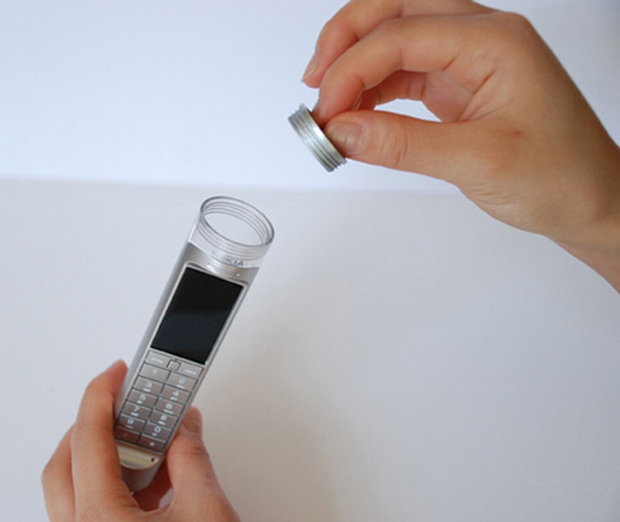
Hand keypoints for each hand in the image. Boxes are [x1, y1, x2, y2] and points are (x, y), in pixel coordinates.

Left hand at [42, 361, 239, 521]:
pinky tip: (147, 477)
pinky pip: (88, 511)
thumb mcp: (208, 513)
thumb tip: (186, 427)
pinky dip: (113, 485)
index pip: (90, 440)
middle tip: (121, 397)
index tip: (114, 372)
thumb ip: (193, 459)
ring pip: (71, 490)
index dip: (101, 396)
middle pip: (65, 463)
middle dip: (92, 423)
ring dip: (103, 456)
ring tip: (142, 435)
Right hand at [303, 0, 619, 289]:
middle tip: (313, 83)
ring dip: (356, 65)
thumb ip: (402, 143)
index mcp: (495, 42)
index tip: (323, 115)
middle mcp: (481, 38)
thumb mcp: (477, 162)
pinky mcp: (459, 87)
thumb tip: (341, 131)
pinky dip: (374, 90)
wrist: (591, 201)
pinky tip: (357, 113)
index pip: (402, 36)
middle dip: (346, 41)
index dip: (351, 71)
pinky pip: (405, 73)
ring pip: (396, 38)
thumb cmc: (560, 177)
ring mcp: (469, 60)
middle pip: (396, 10)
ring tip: (329, 106)